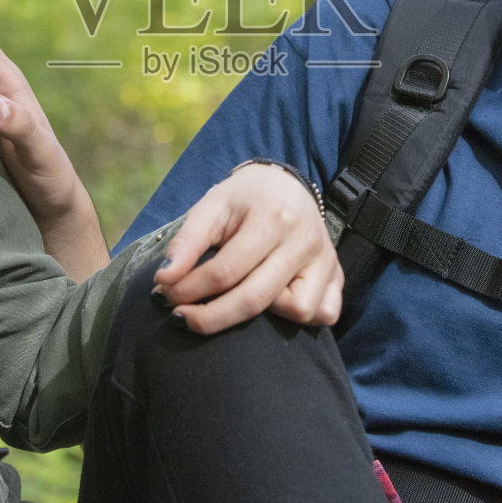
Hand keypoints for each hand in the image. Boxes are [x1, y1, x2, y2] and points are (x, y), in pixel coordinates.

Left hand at [151, 162, 342, 333]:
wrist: (284, 185)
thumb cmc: (243, 199)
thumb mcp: (211, 207)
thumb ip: (186, 242)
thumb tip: (164, 279)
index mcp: (272, 218)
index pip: (225, 271)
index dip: (188, 290)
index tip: (164, 295)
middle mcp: (304, 240)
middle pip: (256, 299)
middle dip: (210, 317)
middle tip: (181, 317)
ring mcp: (326, 260)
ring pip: (298, 311)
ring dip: (263, 316)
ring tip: (239, 298)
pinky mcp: (337, 275)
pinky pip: (326, 314)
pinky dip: (302, 317)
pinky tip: (276, 303)